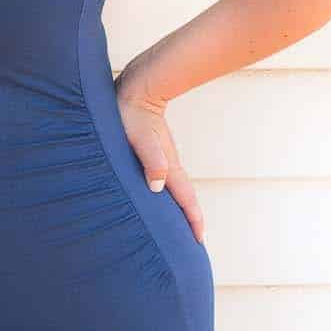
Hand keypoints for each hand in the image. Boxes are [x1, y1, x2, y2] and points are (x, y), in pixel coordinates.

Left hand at [116, 69, 204, 241]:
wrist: (137, 87)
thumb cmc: (131, 112)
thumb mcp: (140, 138)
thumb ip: (151, 160)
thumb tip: (158, 188)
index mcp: (168, 166)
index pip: (185, 198)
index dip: (192, 219)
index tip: (199, 240)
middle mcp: (169, 165)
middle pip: (184, 197)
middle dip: (191, 219)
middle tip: (195, 242)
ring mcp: (163, 159)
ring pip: (175, 189)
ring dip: (180, 208)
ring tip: (179, 227)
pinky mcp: (154, 153)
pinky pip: (164, 179)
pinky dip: (167, 194)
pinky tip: (159, 198)